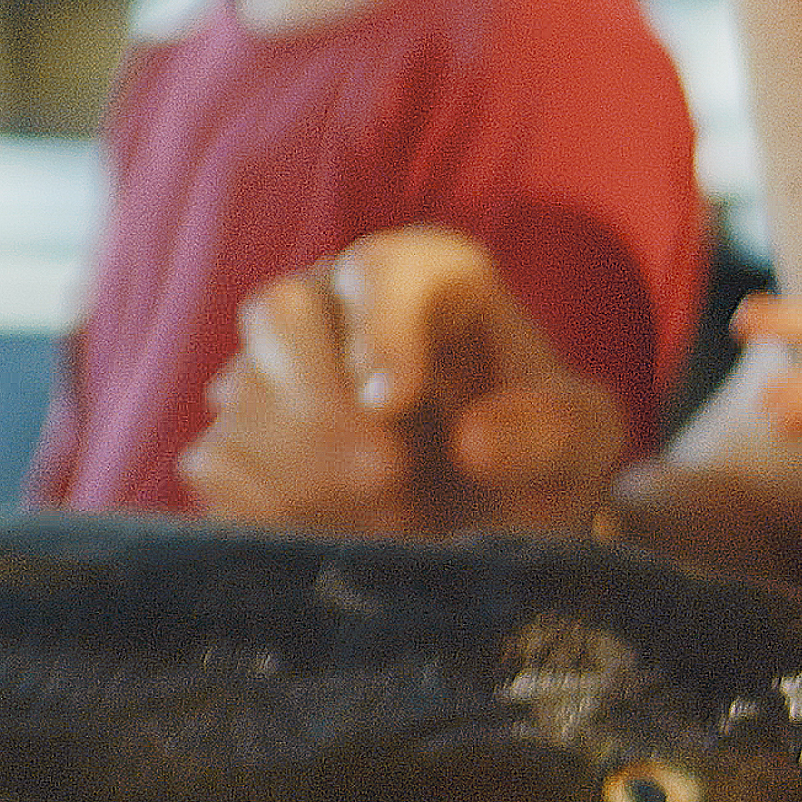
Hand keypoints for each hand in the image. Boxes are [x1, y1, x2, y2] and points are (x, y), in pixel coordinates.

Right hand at [179, 226, 622, 535]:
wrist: (488, 525)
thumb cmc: (541, 454)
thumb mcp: (585, 440)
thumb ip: (553, 431)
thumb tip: (471, 441)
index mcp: (426, 276)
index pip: (379, 268)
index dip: (378, 331)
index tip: (393, 402)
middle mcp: (336, 303)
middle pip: (278, 313)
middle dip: (325, 406)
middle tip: (387, 481)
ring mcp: (271, 370)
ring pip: (241, 395)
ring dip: (308, 473)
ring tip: (389, 524)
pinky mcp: (235, 440)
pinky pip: (216, 462)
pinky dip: (272, 510)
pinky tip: (333, 533)